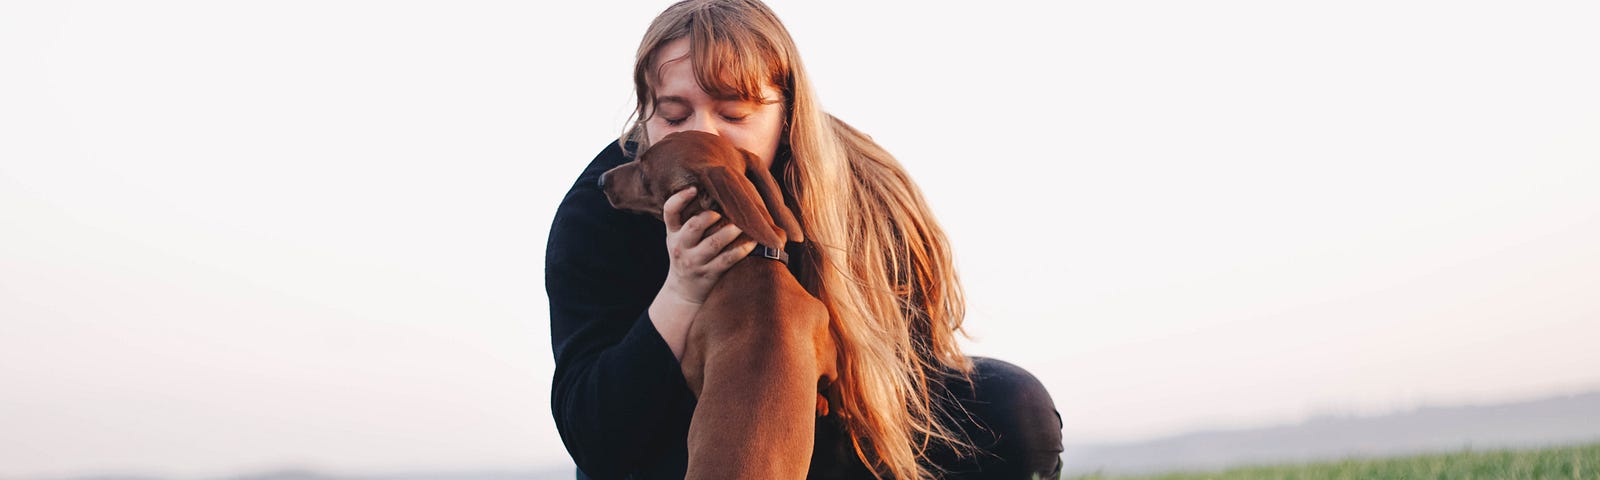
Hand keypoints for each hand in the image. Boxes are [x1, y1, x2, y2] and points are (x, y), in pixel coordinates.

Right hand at [660, 187, 757, 303]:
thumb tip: (715, 191)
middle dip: (710, 216)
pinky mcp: (710, 273)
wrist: (682, 292)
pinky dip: (742, 249)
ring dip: (730, 231)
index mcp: (673, 233)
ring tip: (742, 224)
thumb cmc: (686, 256)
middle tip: (722, 211)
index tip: (693, 188)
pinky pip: (728, 259)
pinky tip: (753, 241)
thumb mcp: (679, 238)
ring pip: (713, 244)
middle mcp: (681, 246)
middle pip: (694, 226)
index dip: (679, 198)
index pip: (670, 212)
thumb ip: (689, 219)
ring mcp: (695, 261)